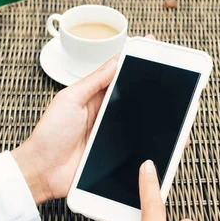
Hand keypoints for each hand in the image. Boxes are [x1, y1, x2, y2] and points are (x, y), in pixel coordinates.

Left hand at [13, 36, 169, 204]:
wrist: (42, 170)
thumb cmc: (50, 134)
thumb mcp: (69, 100)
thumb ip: (93, 82)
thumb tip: (115, 62)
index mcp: (95, 97)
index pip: (120, 76)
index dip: (136, 64)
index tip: (153, 50)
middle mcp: (106, 114)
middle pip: (135, 100)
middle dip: (154, 92)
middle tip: (175, 82)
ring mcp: (113, 135)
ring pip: (141, 123)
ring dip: (156, 119)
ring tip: (177, 111)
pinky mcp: (117, 155)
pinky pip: (138, 147)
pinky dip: (150, 143)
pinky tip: (163, 141)